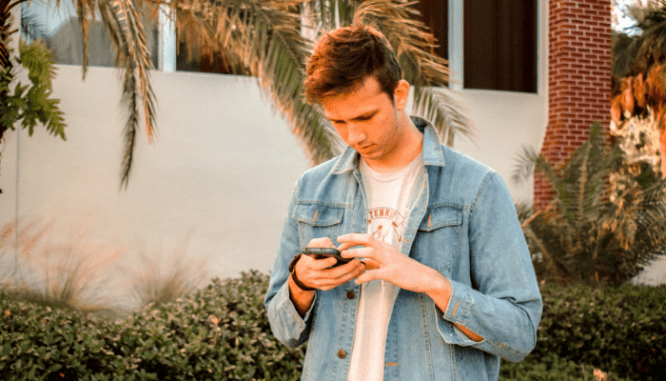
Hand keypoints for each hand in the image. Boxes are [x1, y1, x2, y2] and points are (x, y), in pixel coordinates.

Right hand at [294, 237, 366, 290]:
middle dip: (345, 268)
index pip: (316, 265)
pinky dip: (349, 278)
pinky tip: (357, 272)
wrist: (303, 272)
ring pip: (337, 281)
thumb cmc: (311, 254)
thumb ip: (322, 243)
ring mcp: (319, 283)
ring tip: (361, 266)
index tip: (335, 258)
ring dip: (350, 274)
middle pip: (331, 275)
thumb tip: (335, 248)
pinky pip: (338, 284)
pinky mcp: (325, 287)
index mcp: (308, 264)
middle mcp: (313, 276)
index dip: (326, 262)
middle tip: (357, 261)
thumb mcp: (312, 245)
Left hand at [337, 233, 482, 341]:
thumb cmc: (406, 270)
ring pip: (369, 253)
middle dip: (351, 240)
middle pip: (367, 240)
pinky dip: (365, 276)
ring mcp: (390, 261)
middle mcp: (387, 251)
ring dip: (355, 254)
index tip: (340, 239)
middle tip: (338, 245)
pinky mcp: (393, 273)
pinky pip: (376, 273)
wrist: (425, 277)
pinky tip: (357, 281)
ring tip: (343, 257)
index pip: (367, 237)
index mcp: (385, 247)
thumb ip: (375, 262)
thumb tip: (360, 263)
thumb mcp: (389, 263)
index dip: (353, 237)